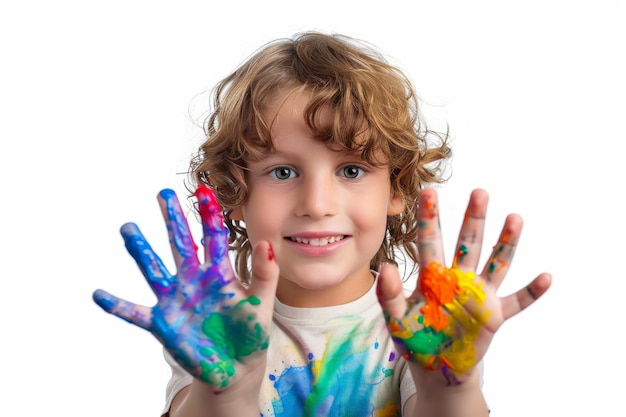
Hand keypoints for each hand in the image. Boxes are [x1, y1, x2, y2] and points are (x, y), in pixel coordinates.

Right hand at [93, 186, 278, 390]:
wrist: (236, 368)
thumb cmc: (250, 334)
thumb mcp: (261, 304)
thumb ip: (264, 275)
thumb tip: (266, 243)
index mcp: (219, 274)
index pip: (213, 237)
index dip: (209, 214)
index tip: (204, 189)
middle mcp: (194, 280)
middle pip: (180, 243)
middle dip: (172, 219)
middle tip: (163, 193)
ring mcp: (176, 300)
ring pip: (154, 270)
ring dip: (141, 250)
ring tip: (128, 228)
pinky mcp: (162, 323)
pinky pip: (135, 313)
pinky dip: (117, 306)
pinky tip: (98, 294)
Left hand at [377, 188, 550, 384]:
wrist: (436, 366)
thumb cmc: (415, 337)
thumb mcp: (397, 318)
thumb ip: (390, 295)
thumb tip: (388, 268)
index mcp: (433, 276)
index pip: (431, 241)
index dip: (429, 218)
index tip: (428, 192)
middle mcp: (459, 279)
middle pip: (468, 243)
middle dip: (473, 219)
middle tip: (479, 192)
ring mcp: (479, 295)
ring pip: (495, 263)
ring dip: (506, 243)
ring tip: (515, 218)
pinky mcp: (494, 316)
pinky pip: (517, 301)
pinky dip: (531, 292)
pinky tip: (546, 277)